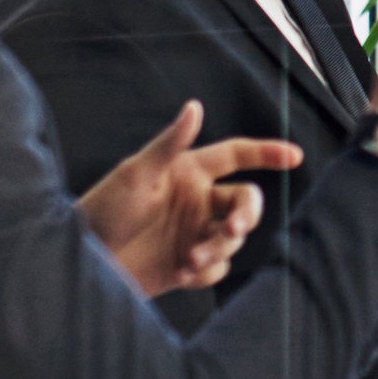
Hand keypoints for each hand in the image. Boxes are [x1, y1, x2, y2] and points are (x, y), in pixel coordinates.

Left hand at [80, 101, 302, 297]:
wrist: (82, 262)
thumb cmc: (102, 209)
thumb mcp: (136, 173)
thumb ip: (170, 142)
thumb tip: (194, 106)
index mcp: (189, 171)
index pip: (237, 155)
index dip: (267, 153)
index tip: (294, 156)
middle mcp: (197, 200)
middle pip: (245, 201)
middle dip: (246, 215)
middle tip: (233, 227)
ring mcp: (193, 233)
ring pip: (233, 238)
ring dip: (219, 247)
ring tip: (190, 258)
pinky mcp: (187, 265)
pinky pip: (217, 268)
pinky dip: (206, 271)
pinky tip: (182, 272)